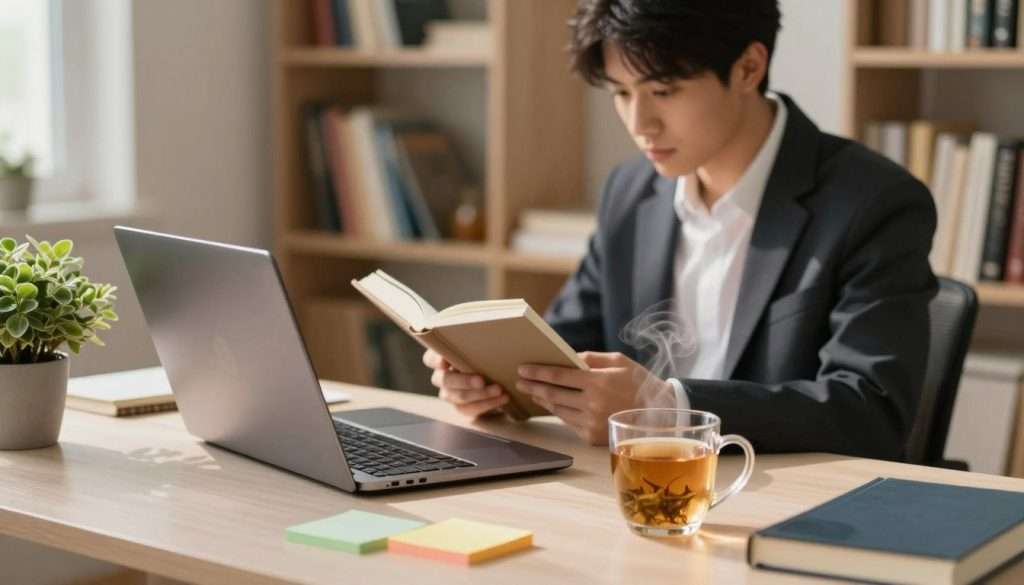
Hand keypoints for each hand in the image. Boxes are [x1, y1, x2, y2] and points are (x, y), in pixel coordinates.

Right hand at [422, 349, 508, 417]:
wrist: (500, 379)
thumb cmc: (486, 356)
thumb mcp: (481, 348)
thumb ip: (476, 344)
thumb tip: (484, 327)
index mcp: (441, 360)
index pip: (430, 359)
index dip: (435, 361)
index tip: (445, 362)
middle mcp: (442, 378)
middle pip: (445, 381)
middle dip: (463, 381)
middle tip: (481, 380)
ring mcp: (451, 396)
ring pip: (458, 397)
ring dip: (480, 394)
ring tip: (499, 389)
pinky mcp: (463, 409)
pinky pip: (470, 410)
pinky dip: (488, 404)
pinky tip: (503, 398)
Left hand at [516, 352, 670, 445]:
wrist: (661, 414)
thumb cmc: (639, 382)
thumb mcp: (618, 361)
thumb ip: (591, 358)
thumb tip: (567, 356)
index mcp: (598, 382)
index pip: (559, 375)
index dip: (538, 372)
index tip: (523, 368)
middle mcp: (592, 404)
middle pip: (553, 394)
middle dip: (534, 386)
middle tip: (520, 381)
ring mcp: (592, 423)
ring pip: (558, 410)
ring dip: (543, 400)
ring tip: (533, 391)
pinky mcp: (592, 436)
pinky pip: (569, 422)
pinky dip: (559, 412)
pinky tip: (551, 404)